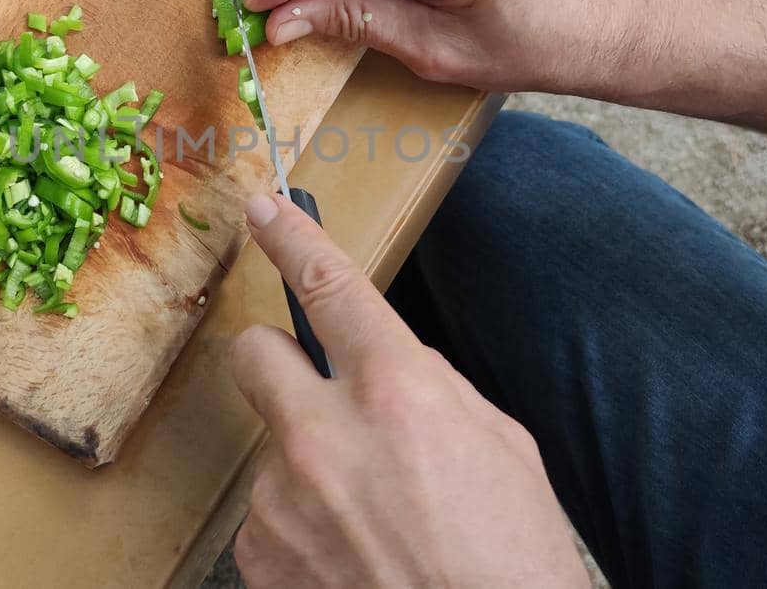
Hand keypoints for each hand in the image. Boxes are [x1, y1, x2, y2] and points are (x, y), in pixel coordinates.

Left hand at [230, 193, 587, 587]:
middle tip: (315, 394)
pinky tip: (352, 558)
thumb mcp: (502, 448)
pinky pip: (268, 517)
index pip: (329, 286)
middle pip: (254, 354)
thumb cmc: (512, 561)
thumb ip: (435, 390)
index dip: (291, 236)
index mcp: (398, 394)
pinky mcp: (259, 558)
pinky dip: (303, 530)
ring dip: (309, 469)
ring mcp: (283, 501)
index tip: (264, 212)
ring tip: (371, 521)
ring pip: (272, 450)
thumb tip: (393, 367)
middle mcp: (326, 437)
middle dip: (279, 361)